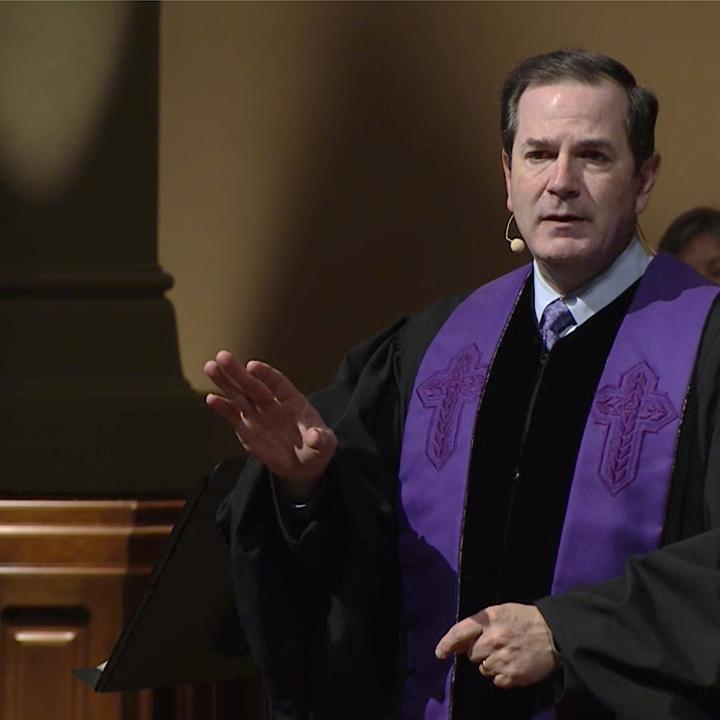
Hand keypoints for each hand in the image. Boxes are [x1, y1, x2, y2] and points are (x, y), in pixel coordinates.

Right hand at [203, 351, 336, 497]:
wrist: (303, 464)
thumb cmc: (316, 448)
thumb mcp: (325, 444)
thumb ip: (320, 439)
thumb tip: (315, 437)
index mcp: (292, 400)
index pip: (277, 383)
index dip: (266, 374)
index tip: (252, 366)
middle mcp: (272, 403)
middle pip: (253, 385)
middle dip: (238, 372)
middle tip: (222, 356)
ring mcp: (258, 414)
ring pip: (239, 395)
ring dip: (224, 382)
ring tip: (210, 367)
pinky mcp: (246, 428)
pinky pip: (233, 415)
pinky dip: (222, 407)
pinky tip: (210, 398)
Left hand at [434, 603, 559, 688]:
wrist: (554, 634)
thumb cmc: (525, 619)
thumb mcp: (500, 612)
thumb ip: (479, 624)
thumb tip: (458, 642)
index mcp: (489, 620)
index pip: (459, 632)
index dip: (447, 644)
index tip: (440, 653)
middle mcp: (492, 640)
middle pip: (471, 654)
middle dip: (479, 651)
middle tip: (496, 644)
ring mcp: (502, 660)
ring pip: (483, 669)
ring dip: (490, 663)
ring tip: (508, 653)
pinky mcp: (512, 676)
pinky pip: (496, 681)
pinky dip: (502, 675)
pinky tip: (513, 664)